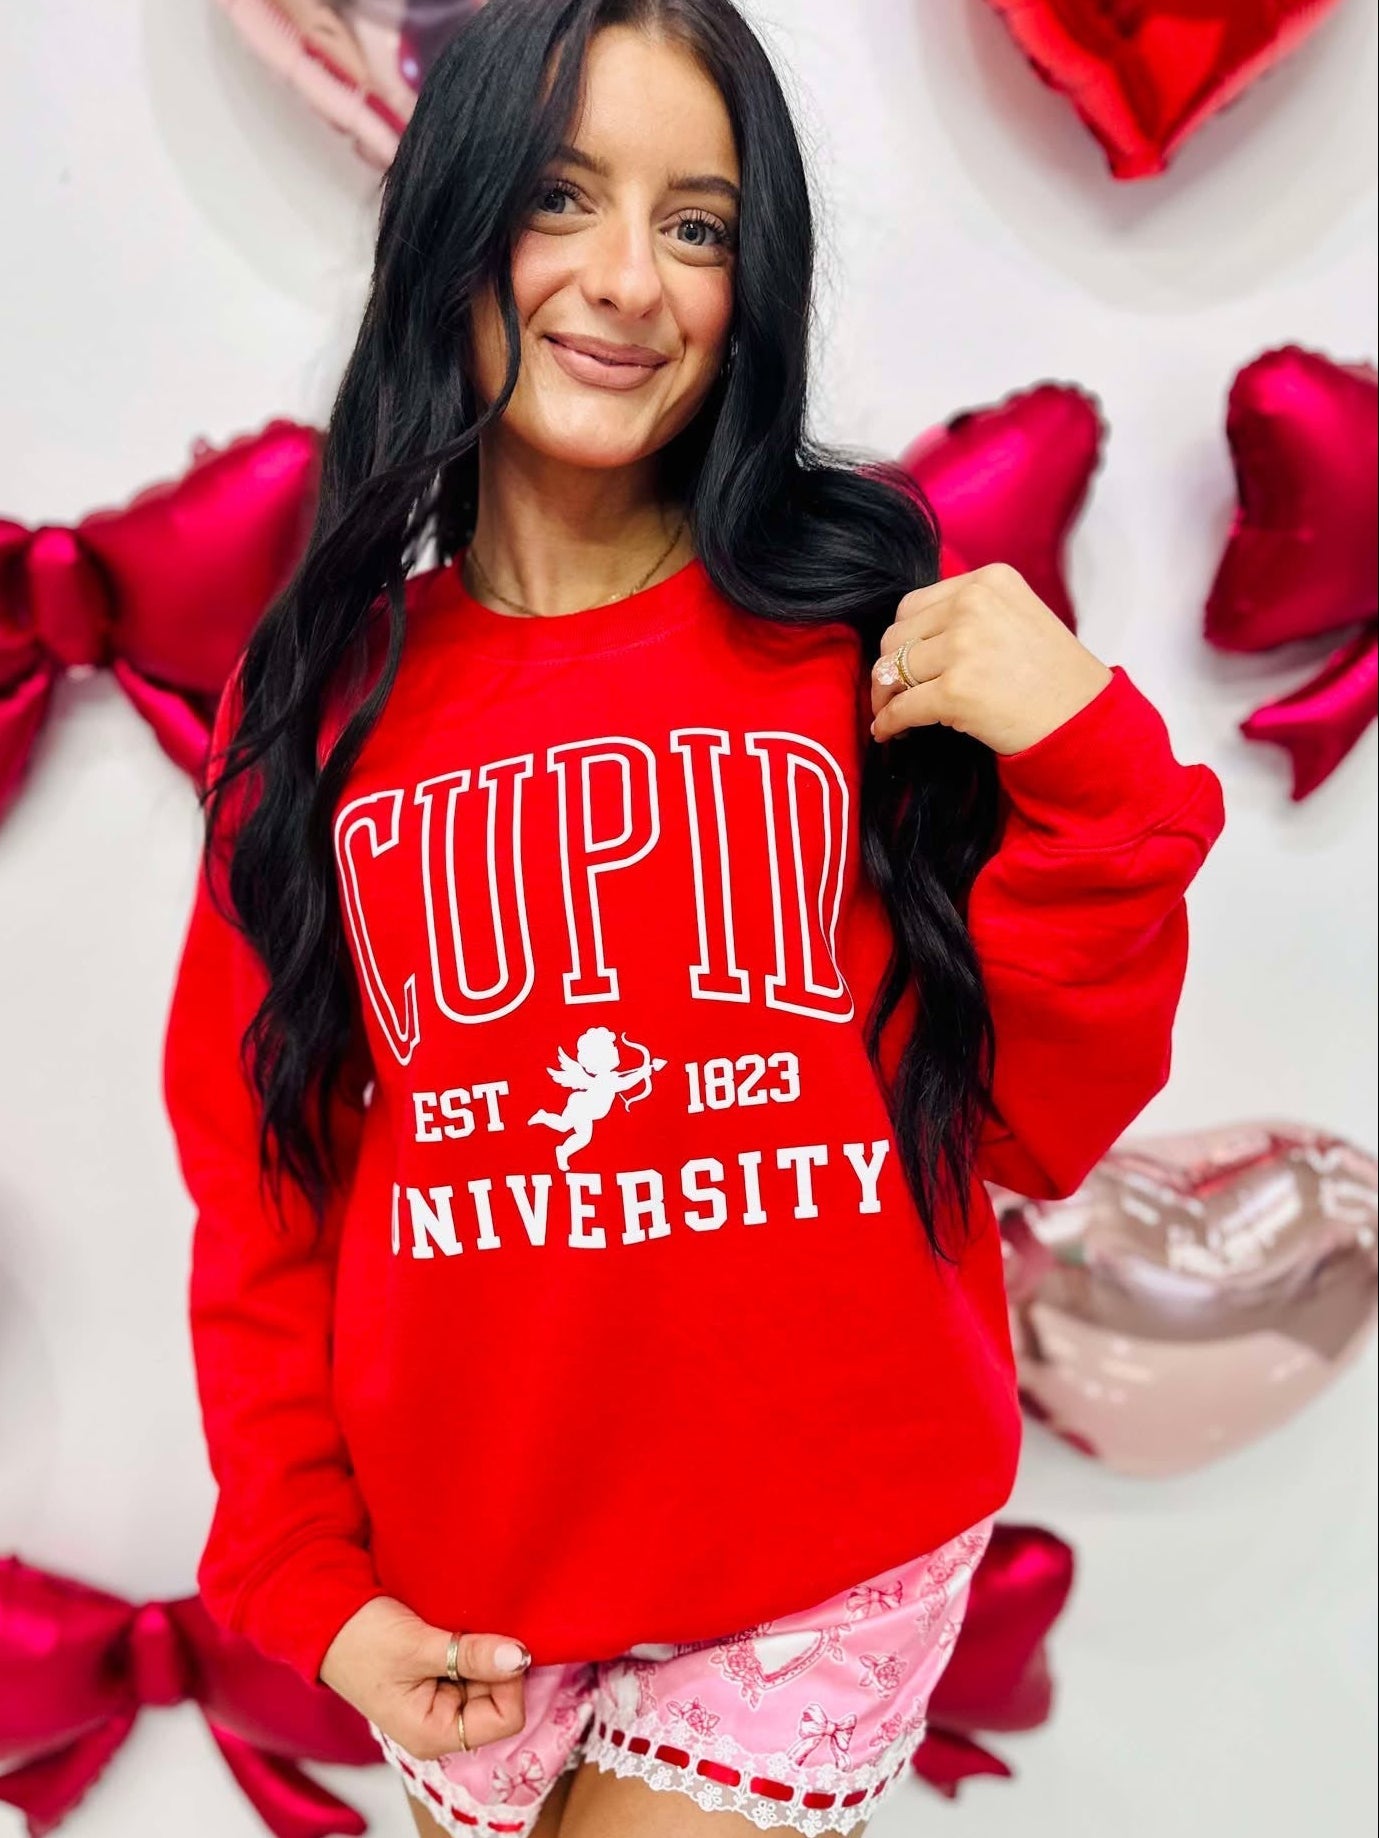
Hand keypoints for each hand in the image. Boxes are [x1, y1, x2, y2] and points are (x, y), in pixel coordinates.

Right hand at [319, 1596, 531, 1760]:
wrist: (329, 1620)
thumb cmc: (362, 1640)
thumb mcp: (418, 1646)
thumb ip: (470, 1655)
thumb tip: (520, 1657)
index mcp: (435, 1734)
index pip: (506, 1717)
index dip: (509, 1679)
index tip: (495, 1643)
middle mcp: (442, 1727)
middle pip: (502, 1698)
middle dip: (496, 1663)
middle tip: (472, 1630)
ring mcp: (441, 1704)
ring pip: (491, 1680)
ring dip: (484, 1652)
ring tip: (457, 1629)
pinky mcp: (439, 1682)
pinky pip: (474, 1667)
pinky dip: (473, 1647)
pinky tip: (455, 1630)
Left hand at [869, 563, 1113, 754]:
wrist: (1084, 720)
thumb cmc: (1055, 678)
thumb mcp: (1018, 617)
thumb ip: (971, 614)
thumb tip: (910, 642)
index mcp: (988, 581)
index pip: (915, 604)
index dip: (903, 638)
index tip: (903, 662)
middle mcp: (972, 605)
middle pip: (897, 635)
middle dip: (889, 668)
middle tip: (893, 694)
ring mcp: (963, 646)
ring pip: (893, 670)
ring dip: (886, 697)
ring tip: (892, 714)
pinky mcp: (955, 691)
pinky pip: (902, 708)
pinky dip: (889, 723)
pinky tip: (890, 733)